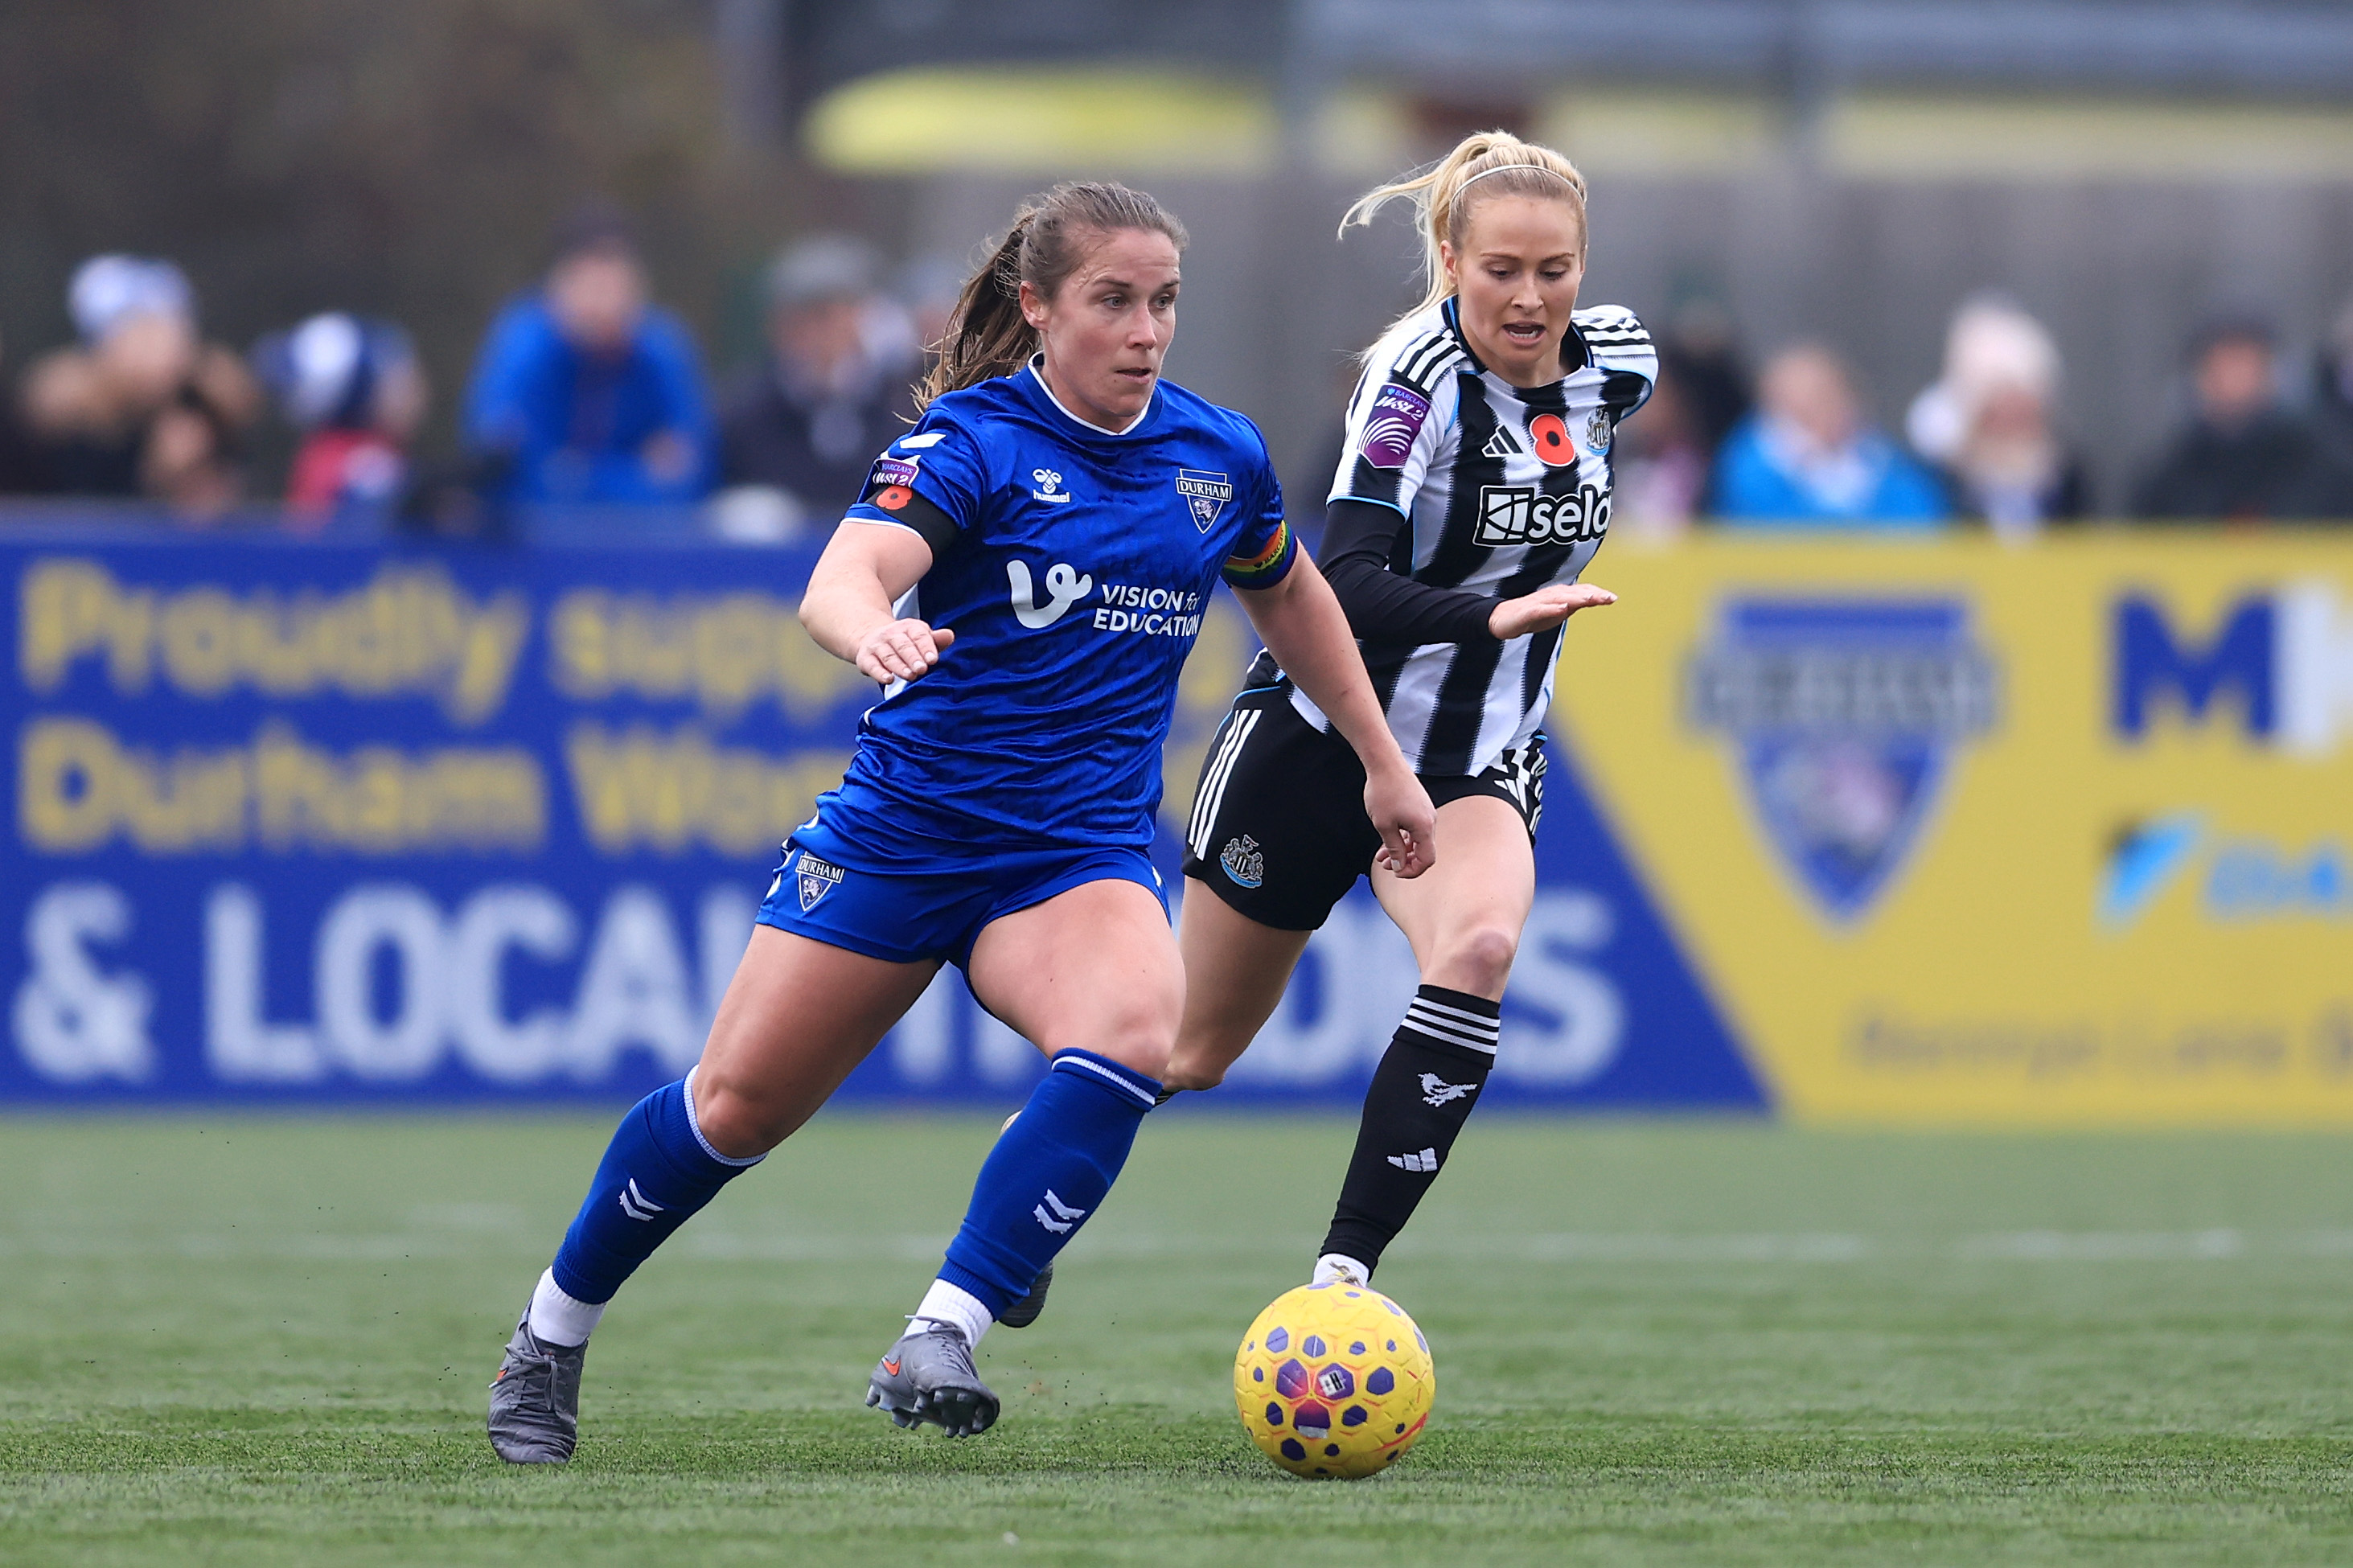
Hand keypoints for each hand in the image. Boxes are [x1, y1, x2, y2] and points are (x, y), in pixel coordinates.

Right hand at [852, 618, 954, 683]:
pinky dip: (879, 673)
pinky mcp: (865, 658)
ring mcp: (877, 646)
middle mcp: (891, 634)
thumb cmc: (904, 642)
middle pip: (903, 646)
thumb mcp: (920, 637)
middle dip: (913, 658)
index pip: (919, 635)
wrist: (870, 637)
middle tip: (922, 669)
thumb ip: (935, 640)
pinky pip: (872, 665)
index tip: (933, 659)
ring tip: (910, 676)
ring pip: (889, 656)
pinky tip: (888, 679)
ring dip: (899, 667)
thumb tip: (949, 635)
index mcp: (909, 627)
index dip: (926, 647)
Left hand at [1364, 764, 1436, 878]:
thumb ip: (1394, 848)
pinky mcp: (1420, 806)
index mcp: (1424, 827)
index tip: (1396, 872)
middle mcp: (1430, 820)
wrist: (1385, 763)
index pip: (1427, 860)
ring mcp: (1426, 812)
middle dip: (1405, 861)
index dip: (1412, 871)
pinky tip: (1387, 840)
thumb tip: (1400, 865)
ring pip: (1418, 840)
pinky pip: (1415, 828)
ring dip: (1402, 850)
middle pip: (1424, 851)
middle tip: (1386, 865)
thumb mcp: (1384, 826)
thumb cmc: (1383, 792)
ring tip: (1382, 856)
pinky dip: (1403, 837)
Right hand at [1488, 582, 1616, 639]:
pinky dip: (1552, 608)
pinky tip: (1563, 608)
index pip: (1581, 592)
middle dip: (1592, 595)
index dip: (1597, 594)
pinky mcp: (1527, 612)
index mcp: (1559, 595)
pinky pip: (1541, 609)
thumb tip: (1593, 600)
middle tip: (1610, 597)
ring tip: (1591, 599)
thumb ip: (1574, 605)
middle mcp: (1551, 595)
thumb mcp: (1557, 612)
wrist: (1502, 619)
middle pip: (1574, 593)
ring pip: (1560, 598)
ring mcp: (1539, 602)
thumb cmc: (1532, 615)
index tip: (1613, 598)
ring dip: (1576, 598)